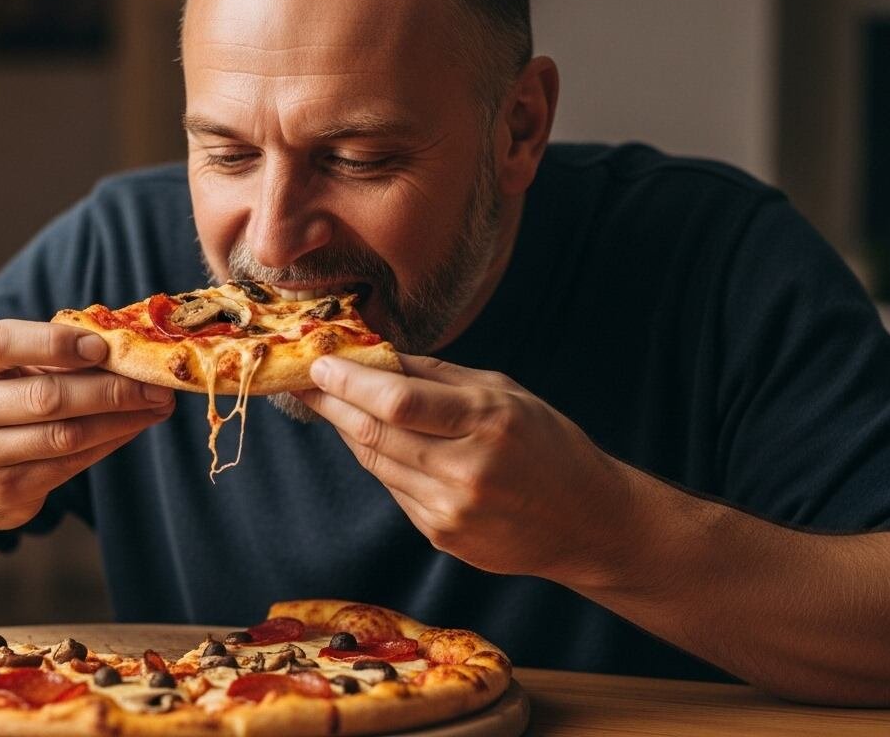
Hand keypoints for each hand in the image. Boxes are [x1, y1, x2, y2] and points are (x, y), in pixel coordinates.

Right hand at [0, 320, 174, 529]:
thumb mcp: (5, 369)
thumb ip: (51, 354)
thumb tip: (125, 347)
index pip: (2, 343)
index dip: (55, 343)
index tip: (103, 347)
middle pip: (46, 397)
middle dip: (111, 389)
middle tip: (156, 383)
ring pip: (65, 436)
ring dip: (122, 419)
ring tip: (158, 405)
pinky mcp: (4, 492)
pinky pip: (70, 464)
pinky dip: (110, 442)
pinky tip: (134, 427)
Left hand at [294, 354, 631, 584]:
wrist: (586, 522)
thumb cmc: (546, 443)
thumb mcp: (503, 392)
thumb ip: (436, 376)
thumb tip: (374, 354)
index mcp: (487, 422)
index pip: (398, 402)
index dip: (349, 382)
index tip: (319, 364)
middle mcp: (466, 470)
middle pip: (375, 433)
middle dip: (332, 404)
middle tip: (303, 381)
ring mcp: (450, 510)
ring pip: (376, 462)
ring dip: (348, 431)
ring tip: (329, 404)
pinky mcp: (441, 535)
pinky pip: (394, 489)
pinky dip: (379, 461)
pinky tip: (375, 441)